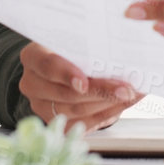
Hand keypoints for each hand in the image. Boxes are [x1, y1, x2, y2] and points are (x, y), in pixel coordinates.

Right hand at [17, 41, 137, 129]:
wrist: (60, 69)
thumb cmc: (70, 51)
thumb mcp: (74, 42)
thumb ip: (90, 45)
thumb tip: (123, 48)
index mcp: (33, 57)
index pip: (48, 66)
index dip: (67, 75)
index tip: (84, 83)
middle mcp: (32, 83)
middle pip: (67, 93)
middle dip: (100, 92)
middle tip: (126, 89)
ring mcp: (41, 105)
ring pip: (77, 110)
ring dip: (108, 104)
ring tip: (131, 95)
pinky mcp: (56, 122)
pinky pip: (84, 122)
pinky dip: (108, 113)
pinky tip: (123, 104)